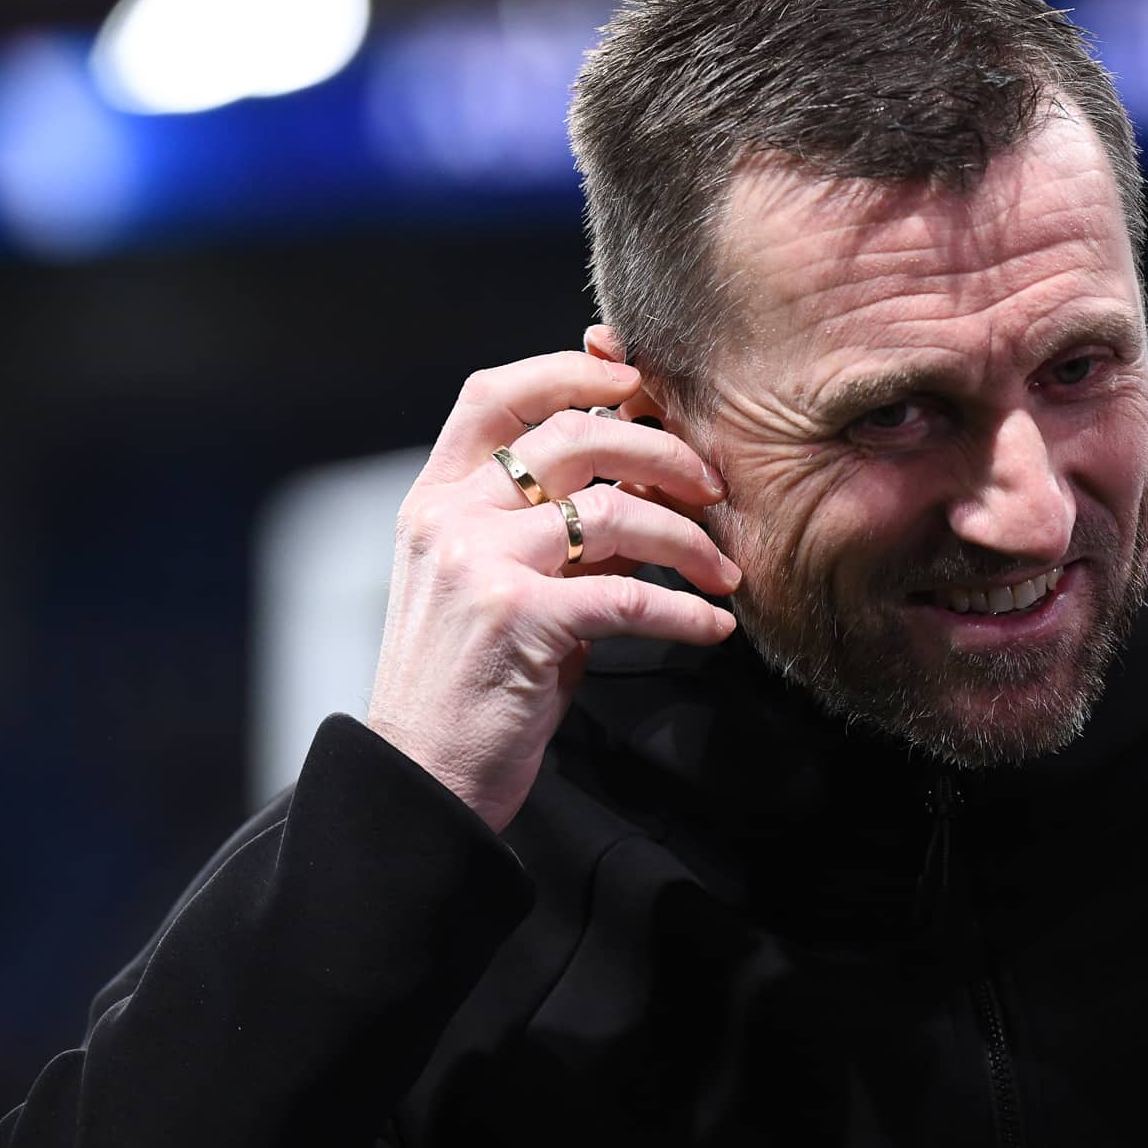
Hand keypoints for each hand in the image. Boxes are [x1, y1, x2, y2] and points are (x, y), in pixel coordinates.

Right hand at [366, 353, 738, 828]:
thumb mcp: (493, 582)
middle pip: (575, 436)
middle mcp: (451, 518)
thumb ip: (549, 527)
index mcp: (435, 499)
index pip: (496, 395)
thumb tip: (644, 482)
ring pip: (613, 511)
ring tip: (724, 571)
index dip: (568, 371)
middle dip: (661, 452)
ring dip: (689, 539)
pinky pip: (628, 594)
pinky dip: (684, 610)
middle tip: (713, 487)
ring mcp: (480, 565)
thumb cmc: (472, 680)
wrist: (424, 776)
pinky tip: (714, 626)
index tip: (634, 378)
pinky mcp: (519, 620)